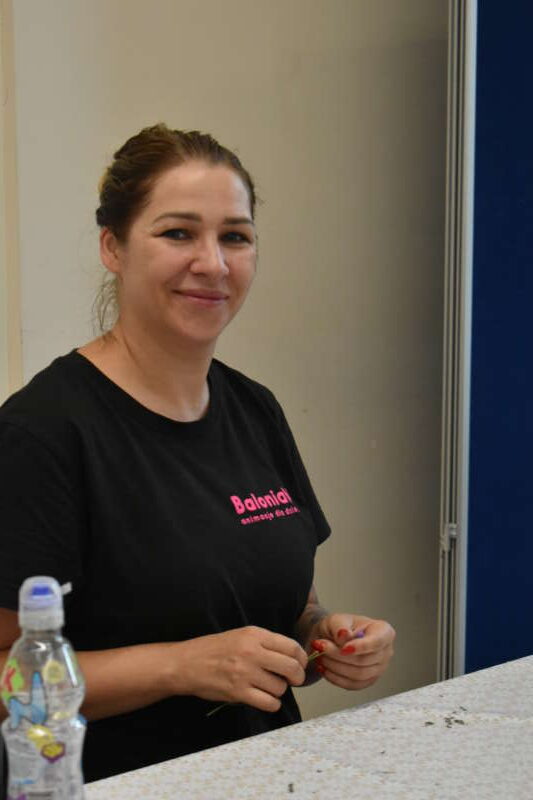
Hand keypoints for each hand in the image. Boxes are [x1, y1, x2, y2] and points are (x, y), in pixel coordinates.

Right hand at [176, 626, 306, 712]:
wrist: (186, 663)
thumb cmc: (213, 649)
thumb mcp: (240, 635)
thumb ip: (264, 643)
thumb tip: (291, 657)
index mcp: (254, 634)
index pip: (291, 646)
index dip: (301, 658)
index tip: (300, 664)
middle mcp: (252, 652)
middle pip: (291, 667)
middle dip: (297, 677)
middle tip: (293, 680)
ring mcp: (245, 673)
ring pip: (280, 687)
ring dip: (279, 691)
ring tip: (269, 688)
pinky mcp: (238, 692)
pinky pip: (268, 703)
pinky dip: (271, 704)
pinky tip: (265, 699)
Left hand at [310, 614, 394, 689]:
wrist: (332, 638)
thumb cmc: (339, 627)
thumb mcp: (337, 619)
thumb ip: (340, 626)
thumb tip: (344, 636)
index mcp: (383, 631)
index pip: (377, 642)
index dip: (361, 647)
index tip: (343, 648)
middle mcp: (385, 652)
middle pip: (364, 660)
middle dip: (339, 655)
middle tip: (320, 646)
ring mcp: (379, 669)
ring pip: (358, 674)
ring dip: (335, 667)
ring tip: (320, 656)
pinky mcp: (368, 681)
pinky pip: (353, 685)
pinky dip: (336, 678)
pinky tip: (324, 668)